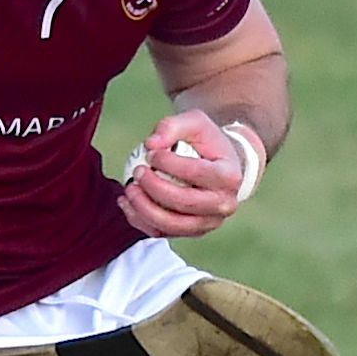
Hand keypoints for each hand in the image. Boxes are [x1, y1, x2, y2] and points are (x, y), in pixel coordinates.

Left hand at [120, 111, 243, 238]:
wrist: (217, 166)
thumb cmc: (206, 143)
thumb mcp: (195, 123)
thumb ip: (172, 126)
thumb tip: (150, 144)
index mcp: (229, 177)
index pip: (197, 173)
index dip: (169, 163)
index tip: (151, 152)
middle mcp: (223, 205)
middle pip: (183, 203)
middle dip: (154, 188)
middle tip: (137, 171)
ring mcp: (207, 223)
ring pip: (171, 225)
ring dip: (143, 208)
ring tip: (129, 188)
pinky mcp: (190, 232)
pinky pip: (161, 233)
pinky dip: (139, 220)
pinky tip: (127, 202)